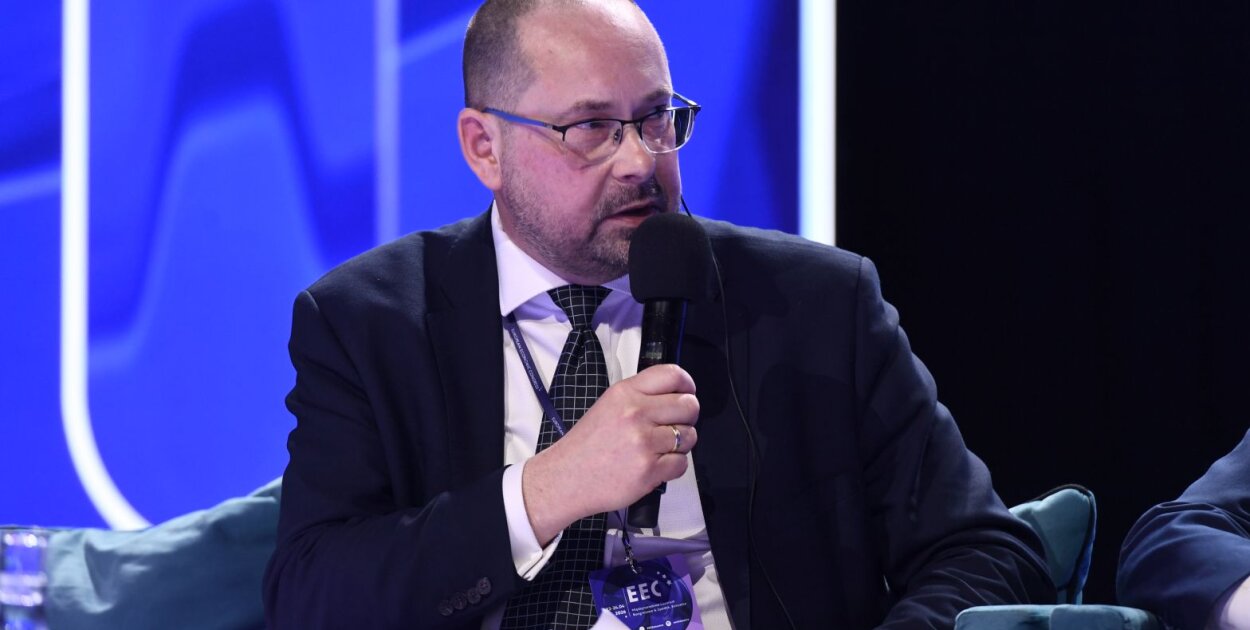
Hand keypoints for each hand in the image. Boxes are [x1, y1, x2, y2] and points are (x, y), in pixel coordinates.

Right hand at [522, 363, 699, 543]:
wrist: (566, 478)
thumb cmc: (588, 444)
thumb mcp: (608, 405)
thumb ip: (640, 396)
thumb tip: (677, 395)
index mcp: (625, 393)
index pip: (672, 375)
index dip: (687, 385)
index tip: (686, 394)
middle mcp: (636, 413)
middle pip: (689, 406)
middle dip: (688, 417)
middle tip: (674, 426)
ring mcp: (643, 442)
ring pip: (689, 436)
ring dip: (681, 444)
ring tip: (659, 449)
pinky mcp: (649, 470)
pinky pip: (682, 463)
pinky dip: (673, 466)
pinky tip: (655, 465)